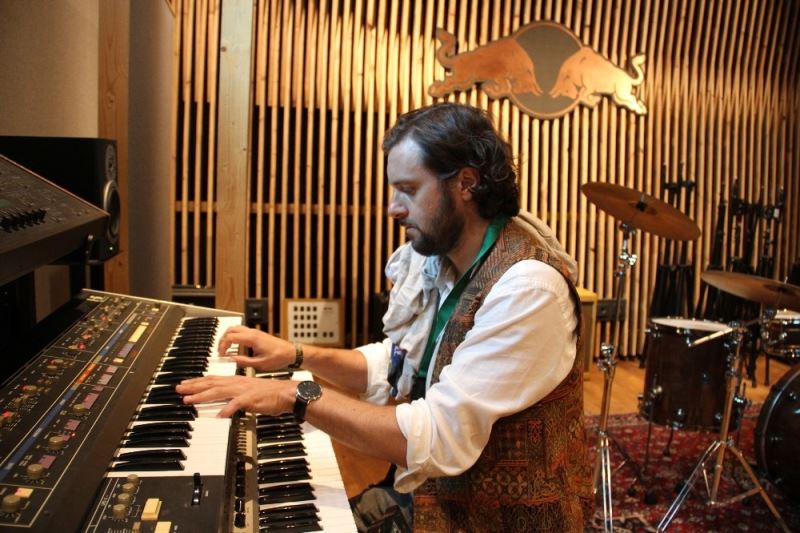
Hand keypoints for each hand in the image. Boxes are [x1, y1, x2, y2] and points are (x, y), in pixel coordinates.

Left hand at [176, 375, 294, 417]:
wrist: (286, 393)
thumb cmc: (270, 394)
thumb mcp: (249, 392)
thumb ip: (235, 396)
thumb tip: (224, 404)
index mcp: (236, 381)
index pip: (213, 379)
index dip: (197, 381)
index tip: (185, 384)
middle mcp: (237, 383)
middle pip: (211, 384)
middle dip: (194, 387)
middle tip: (179, 389)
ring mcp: (243, 390)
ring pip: (219, 392)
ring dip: (203, 396)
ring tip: (190, 400)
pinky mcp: (251, 399)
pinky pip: (236, 404)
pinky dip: (227, 409)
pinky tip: (219, 415)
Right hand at [217, 325, 294, 371]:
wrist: (291, 353)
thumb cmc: (279, 357)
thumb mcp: (259, 364)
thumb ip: (243, 361)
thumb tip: (231, 360)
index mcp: (252, 338)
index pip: (230, 337)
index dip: (222, 346)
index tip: (221, 355)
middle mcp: (252, 332)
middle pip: (230, 330)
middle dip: (222, 340)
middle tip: (220, 351)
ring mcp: (255, 332)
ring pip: (235, 328)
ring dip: (228, 337)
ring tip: (226, 348)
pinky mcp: (257, 334)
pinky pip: (242, 331)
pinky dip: (234, 336)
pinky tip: (235, 346)